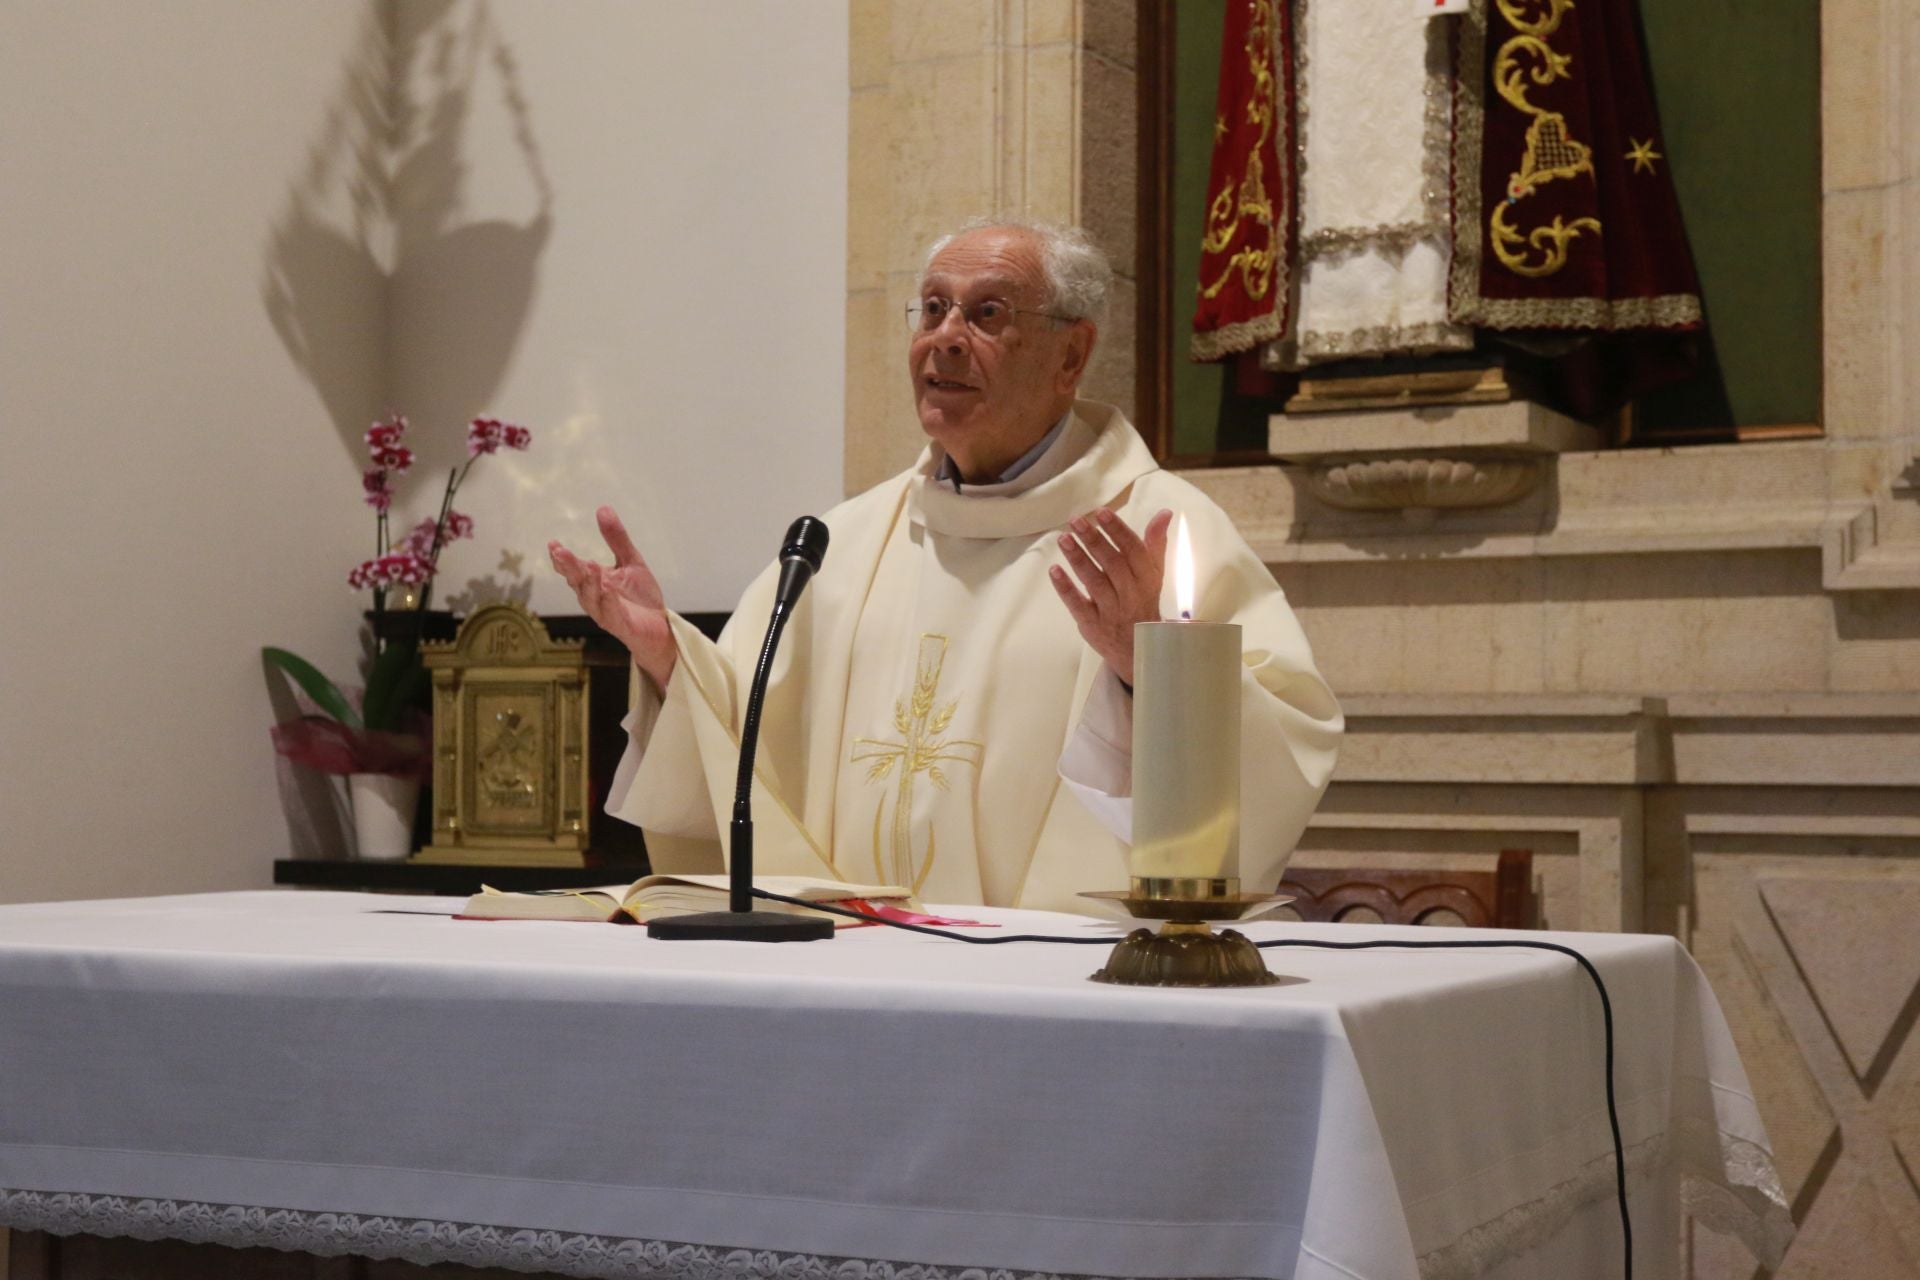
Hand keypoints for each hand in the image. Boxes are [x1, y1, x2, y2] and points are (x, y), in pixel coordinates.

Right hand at [548, 506, 677, 686]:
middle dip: (568, 567)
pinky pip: (611, 614)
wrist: (660, 627)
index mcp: (594, 581)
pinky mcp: (621, 626)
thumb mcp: (631, 561)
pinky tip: (608, 588)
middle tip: (560, 552)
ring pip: (591, 598)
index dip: (562, 558)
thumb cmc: (640, 597)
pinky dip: (608, 601)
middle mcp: (594, 597)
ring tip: (589, 565)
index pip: (573, 568)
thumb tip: (603, 508)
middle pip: (577, 581)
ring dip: (589, 582)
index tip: (553, 544)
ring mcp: (605, 613)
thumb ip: (617, 539)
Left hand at [1049, 507, 1173, 684]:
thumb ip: (1155, 543)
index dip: (1117, 530)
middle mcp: (1131, 594)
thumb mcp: (1153, 574)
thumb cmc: (1143, 602)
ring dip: (1078, 558)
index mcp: (1147, 579)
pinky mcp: (1093, 625)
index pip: (1133, 550)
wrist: (1138, 648)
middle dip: (1093, 539)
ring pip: (1094, 581)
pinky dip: (1065, 588)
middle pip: (1112, 563)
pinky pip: (1078, 605)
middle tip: (1076, 520)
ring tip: (1063, 538)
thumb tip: (1165, 513)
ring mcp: (1111, 611)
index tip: (1101, 512)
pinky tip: (1054, 570)